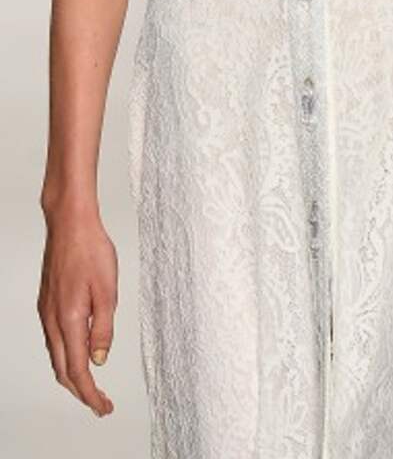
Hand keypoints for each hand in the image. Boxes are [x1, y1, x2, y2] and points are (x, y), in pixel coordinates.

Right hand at [37, 203, 116, 416]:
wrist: (70, 223)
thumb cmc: (91, 250)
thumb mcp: (108, 291)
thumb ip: (103, 329)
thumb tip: (99, 359)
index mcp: (69, 320)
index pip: (77, 370)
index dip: (91, 394)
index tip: (104, 407)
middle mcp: (53, 320)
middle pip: (62, 369)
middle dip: (81, 391)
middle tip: (101, 403)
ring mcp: (47, 312)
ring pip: (56, 356)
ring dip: (73, 375)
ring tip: (93, 385)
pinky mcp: (47, 303)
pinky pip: (54, 340)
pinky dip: (66, 356)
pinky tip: (79, 354)